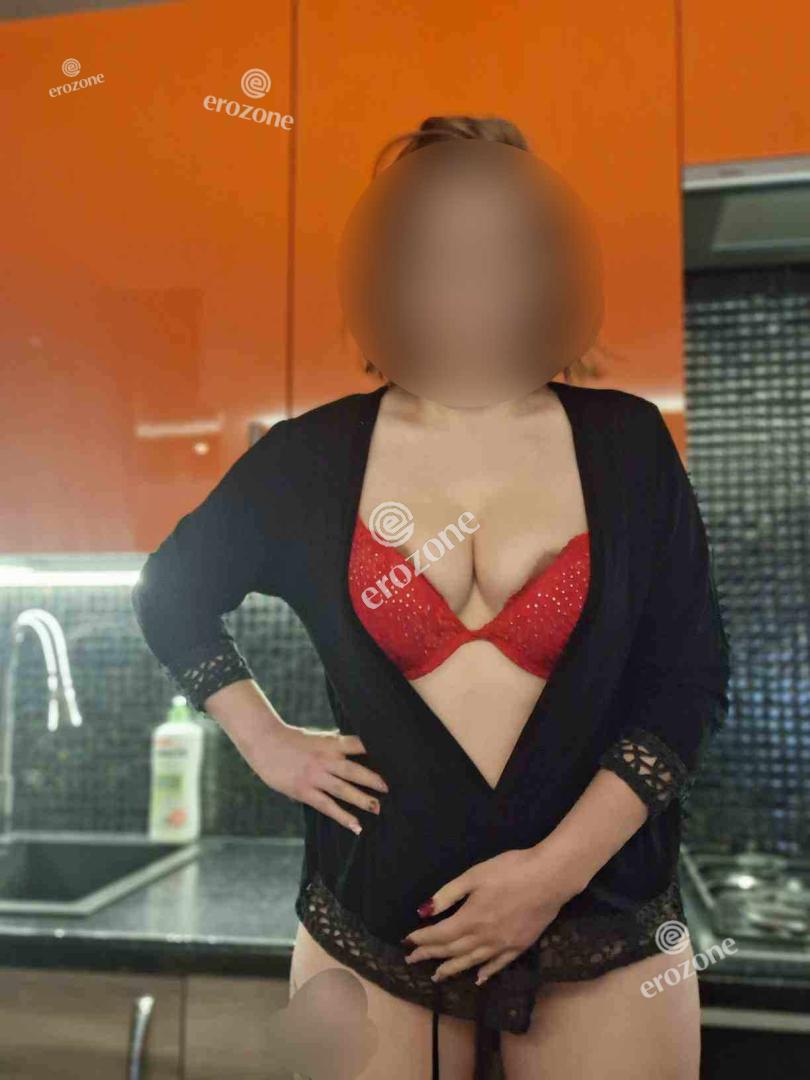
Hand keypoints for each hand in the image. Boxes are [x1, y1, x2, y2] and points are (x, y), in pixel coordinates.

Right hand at [250, 723, 388, 834]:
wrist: (264, 742)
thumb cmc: (292, 739)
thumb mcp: (316, 737)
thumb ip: (334, 744)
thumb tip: (354, 747)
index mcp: (330, 743)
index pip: (358, 745)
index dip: (375, 750)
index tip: (394, 755)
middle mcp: (325, 759)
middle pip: (354, 770)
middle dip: (373, 780)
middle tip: (391, 788)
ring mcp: (314, 776)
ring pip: (343, 790)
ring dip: (362, 800)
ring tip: (378, 808)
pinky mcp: (304, 791)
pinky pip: (327, 806)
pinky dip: (343, 817)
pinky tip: (356, 826)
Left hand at [401, 844, 585, 984]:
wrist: (550, 877)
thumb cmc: (510, 870)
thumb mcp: (474, 875)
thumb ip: (448, 894)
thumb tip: (424, 912)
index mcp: (470, 919)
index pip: (439, 935)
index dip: (421, 939)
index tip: (406, 942)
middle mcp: (484, 938)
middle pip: (451, 951)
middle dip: (429, 955)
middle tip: (412, 960)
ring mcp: (503, 945)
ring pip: (471, 962)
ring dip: (451, 969)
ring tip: (437, 976)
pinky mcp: (520, 946)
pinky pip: (498, 965)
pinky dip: (485, 973)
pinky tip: (478, 978)